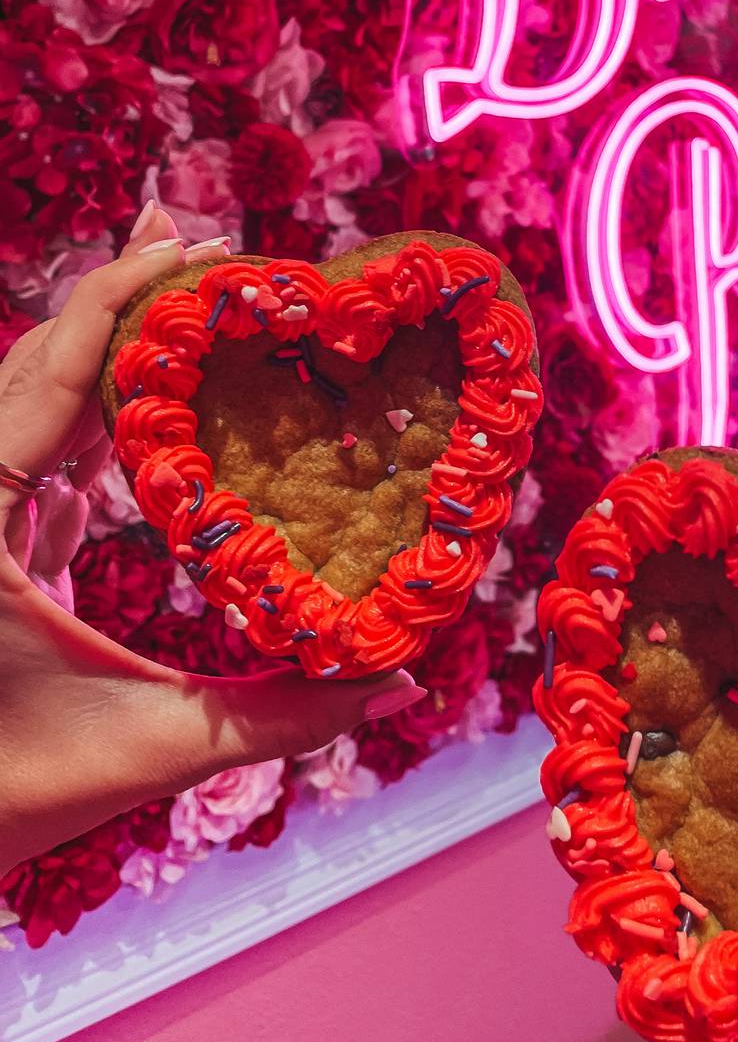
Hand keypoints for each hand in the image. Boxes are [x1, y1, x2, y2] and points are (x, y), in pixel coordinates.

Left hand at [0, 203, 425, 877]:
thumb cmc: (13, 801)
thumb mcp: (147, 749)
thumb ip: (276, 716)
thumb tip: (396, 678)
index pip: (51, 371)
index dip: (123, 296)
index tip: (201, 250)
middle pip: (40, 361)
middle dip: (121, 293)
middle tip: (203, 240)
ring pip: (34, 399)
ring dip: (107, 343)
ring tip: (180, 288)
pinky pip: (38, 452)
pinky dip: (95, 413)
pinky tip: (149, 402)